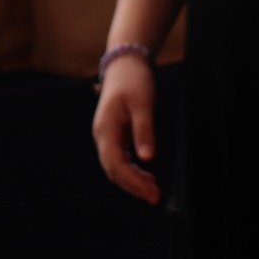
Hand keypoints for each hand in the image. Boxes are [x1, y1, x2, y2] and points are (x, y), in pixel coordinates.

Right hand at [92, 54, 161, 203]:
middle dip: (133, 186)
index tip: (151, 192)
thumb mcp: (143, 103)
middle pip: (114, 170)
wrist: (126, 61)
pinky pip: (120, 158)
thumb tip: (147, 158)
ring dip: (133, 180)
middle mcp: (102, 135)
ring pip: (116, 166)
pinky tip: (146, 174)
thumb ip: (144, 131)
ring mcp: (107, 135)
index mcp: (105, 129)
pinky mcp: (114, 133)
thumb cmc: (134, 79)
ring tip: (153, 189)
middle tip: (156, 196)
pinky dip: (132, 169)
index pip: (115, 165)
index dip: (132, 182)